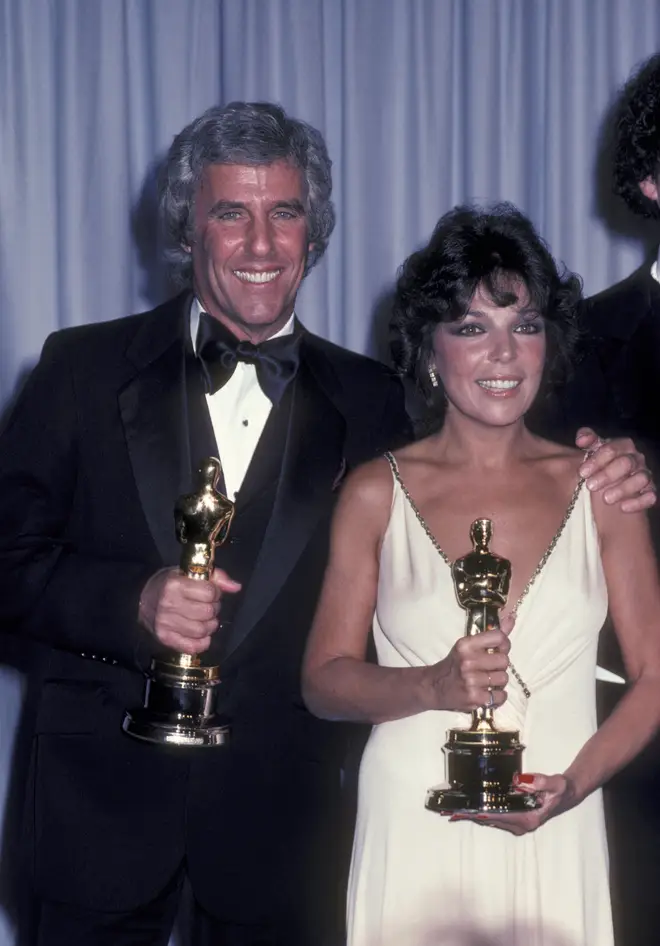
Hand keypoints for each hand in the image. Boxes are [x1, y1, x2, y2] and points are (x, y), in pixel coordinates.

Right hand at [138, 566, 240, 653]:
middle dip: (213, 609)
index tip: (210, 592)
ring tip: (205, 620)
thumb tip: (236, 587)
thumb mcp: (188, 573)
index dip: (215, 592)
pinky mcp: (165, 638)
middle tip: (208, 606)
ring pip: (202, 630)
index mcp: (175, 585)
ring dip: (209, 626)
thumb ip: (215, 577)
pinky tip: (202, 635)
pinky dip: (202, 643)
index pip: (209, 592)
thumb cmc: (169, 584)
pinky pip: (192, 647)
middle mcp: (169, 604)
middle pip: (207, 612)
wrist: (140, 599)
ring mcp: (166, 623)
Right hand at [420, 615, 512, 712]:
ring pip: (504, 678)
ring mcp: (471, 681)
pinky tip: (488, 692)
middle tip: (490, 667)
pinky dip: (497, 696)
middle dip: (500, 665)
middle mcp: (468, 661)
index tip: (499, 649)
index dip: (504, 644)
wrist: (434, 686)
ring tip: (487, 681)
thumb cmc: (454, 664)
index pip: (498, 637)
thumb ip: (491, 635)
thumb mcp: (467, 646)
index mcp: (466, 645)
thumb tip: (511, 619)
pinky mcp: (475, 698)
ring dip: (498, 681)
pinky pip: (501, 696)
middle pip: (504, 660)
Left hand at [447, 772, 576, 834]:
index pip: (500, 816)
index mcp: (528, 819)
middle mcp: (520, 825)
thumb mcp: (555, 783)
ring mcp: (517, 824)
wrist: (565, 794)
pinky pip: (493, 817)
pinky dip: (479, 814)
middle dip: (470, 816)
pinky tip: (467, 811)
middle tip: (449, 812)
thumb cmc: (560, 789)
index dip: (482, 814)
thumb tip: (518, 779)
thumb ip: (540, 782)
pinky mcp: (514, 819)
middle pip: (490, 820)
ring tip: (452, 812)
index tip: (466, 812)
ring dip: (471, 816)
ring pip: (490, 820)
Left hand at [576, 428, 655, 511]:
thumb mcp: (592, 452)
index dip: (596, 460)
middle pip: (626, 463)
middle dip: (607, 474)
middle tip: (590, 486)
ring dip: (623, 489)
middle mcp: (636, 459)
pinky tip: (623, 507)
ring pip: (641, 478)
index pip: (612, 449)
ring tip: (606, 498)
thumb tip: (582, 439)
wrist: (610, 488)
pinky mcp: (649, 492)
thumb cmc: (600, 466)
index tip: (582, 472)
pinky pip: (650, 496)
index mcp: (622, 446)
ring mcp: (644, 475)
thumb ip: (587, 440)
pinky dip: (638, 502)